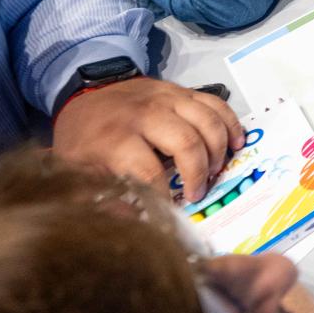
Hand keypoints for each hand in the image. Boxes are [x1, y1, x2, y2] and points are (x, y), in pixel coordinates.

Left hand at [51, 77, 244, 201]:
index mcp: (116, 138)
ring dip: (217, 150)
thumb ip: (100, 197)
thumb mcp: (77, 171)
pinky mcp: (183, 90)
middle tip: (198, 192)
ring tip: (214, 171)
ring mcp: (168, 98)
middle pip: (186, 142)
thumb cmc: (84, 138)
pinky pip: (216, 104)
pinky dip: (231, 124)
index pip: (149, 171)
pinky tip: (236, 144)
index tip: (167, 211)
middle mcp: (146, 114)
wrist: (87, 94)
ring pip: (207, 121)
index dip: (162, 196)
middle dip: (197, 173)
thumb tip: (132, 222)